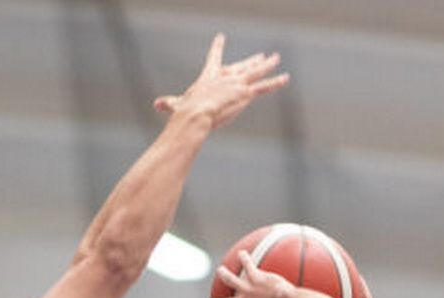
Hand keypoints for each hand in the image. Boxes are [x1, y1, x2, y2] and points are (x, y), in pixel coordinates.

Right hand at [154, 34, 289, 130]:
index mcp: (209, 77)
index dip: (217, 47)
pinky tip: (285, 78)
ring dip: (268, 65)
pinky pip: (264, 87)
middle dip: (252, 61)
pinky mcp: (246, 94)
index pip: (214, 59)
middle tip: (261, 56)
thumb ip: (170, 104)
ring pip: (256, 73)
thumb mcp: (177, 106)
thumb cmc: (186, 112)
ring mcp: (237, 84)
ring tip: (277, 58)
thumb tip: (157, 105)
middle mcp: (225, 77)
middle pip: (242, 66)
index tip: (221, 37)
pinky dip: (275, 82)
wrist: (197, 114)